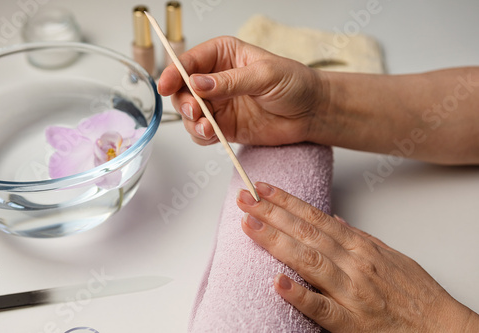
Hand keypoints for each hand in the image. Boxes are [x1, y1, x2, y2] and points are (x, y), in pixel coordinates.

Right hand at [157, 36, 328, 145]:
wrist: (310, 112)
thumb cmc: (294, 83)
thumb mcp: (264, 74)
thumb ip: (230, 81)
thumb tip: (198, 83)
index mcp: (223, 55)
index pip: (189, 61)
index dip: (174, 72)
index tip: (166, 85)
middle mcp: (215, 79)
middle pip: (182, 90)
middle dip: (184, 102)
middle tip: (196, 111)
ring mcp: (218, 104)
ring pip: (189, 114)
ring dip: (192, 122)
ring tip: (208, 128)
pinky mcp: (224, 126)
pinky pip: (202, 133)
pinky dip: (202, 136)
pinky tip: (212, 135)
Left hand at [236, 182, 478, 331]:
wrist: (440, 328)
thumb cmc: (414, 293)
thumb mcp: (388, 255)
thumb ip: (358, 237)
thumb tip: (335, 219)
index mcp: (360, 247)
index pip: (315, 217)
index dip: (287, 201)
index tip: (264, 187)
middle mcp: (353, 264)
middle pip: (306, 232)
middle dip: (272, 213)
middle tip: (245, 198)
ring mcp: (351, 292)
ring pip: (308, 260)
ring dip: (276, 241)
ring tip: (250, 225)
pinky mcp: (351, 323)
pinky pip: (321, 308)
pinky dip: (299, 294)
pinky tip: (277, 282)